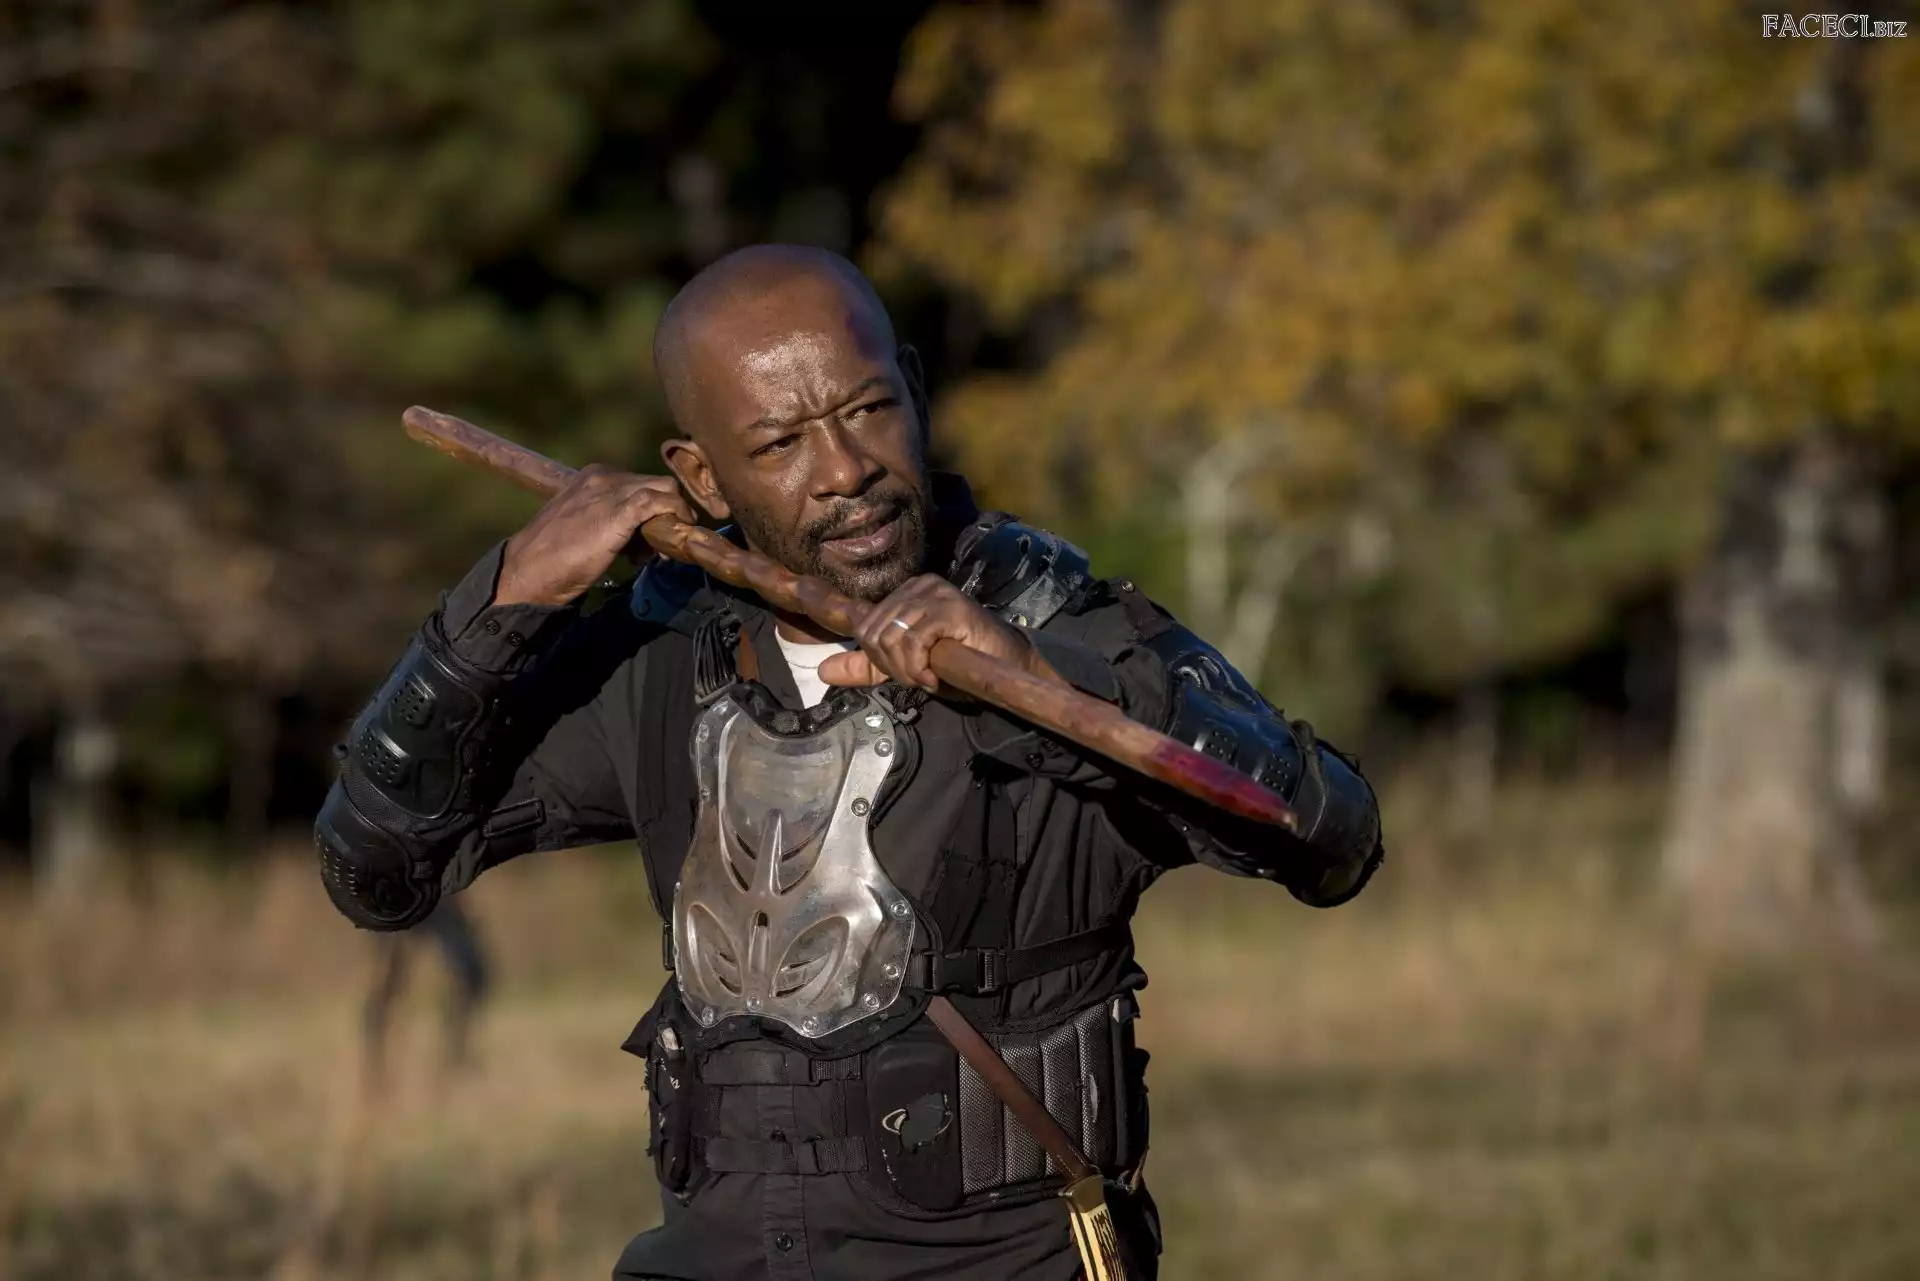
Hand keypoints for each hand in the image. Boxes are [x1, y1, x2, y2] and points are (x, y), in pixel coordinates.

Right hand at [494, 465, 696, 607]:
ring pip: (665, 489)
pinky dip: (675, 518)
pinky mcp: (621, 510)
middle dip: (665, 512)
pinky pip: (662, 502)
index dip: (651, 508)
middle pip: (657, 483)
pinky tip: (671, 542)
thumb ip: (608, 518)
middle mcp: (604, 475)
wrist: (529, 570)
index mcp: (594, 476)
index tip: (646, 538)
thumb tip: (636, 531)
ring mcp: (613, 490)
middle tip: (657, 545)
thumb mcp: (582, 524)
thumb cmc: (552, 555)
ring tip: (654, 552)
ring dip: (672, 518)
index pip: (639, 481)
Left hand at [817, 575, 1063, 692]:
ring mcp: (935, 592)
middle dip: (893, 667)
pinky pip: (913, 641)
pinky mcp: (950, 607)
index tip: (906, 672)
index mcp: (905, 592)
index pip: (865, 624)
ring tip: (930, 677)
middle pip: (874, 633)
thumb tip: (824, 671)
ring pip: (892, 638)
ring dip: (908, 671)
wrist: (1006, 664)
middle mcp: (918, 585)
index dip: (876, 655)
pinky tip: (937, 676)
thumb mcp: (906, 665)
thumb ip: (868, 666)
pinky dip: (920, 668)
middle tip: (920, 679)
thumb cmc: (959, 663)